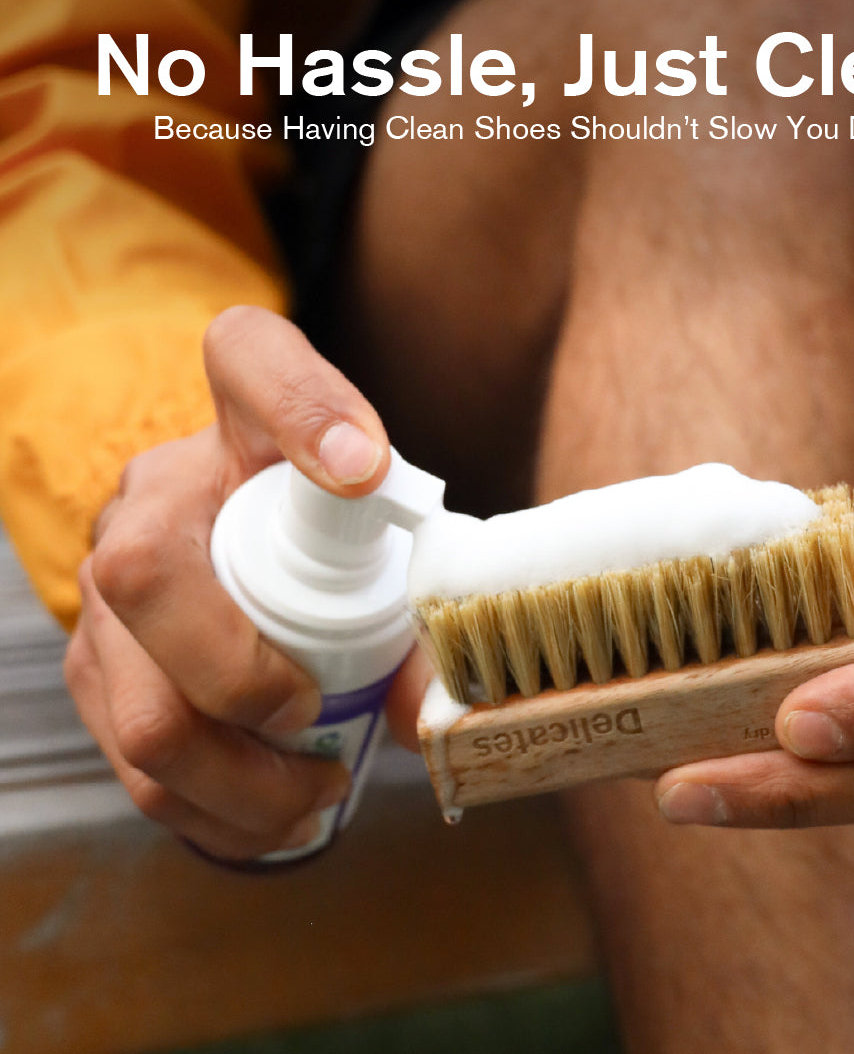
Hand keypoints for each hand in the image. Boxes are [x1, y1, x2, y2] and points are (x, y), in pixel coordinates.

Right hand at [64, 306, 401, 859]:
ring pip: (136, 700)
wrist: (230, 536)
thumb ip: (425, 582)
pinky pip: (131, 762)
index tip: (364, 468)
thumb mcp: (378, 519)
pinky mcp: (97, 667)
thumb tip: (432, 704)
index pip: (254, 360)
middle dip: (247, 682)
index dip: (306, 407)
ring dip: (237, 781)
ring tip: (314, 797)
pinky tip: (273, 818)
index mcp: (237, 422)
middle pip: (147, 575)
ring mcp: (108, 586)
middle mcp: (152, 495)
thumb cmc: (320, 527)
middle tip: (321, 718)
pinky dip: (212, 813)